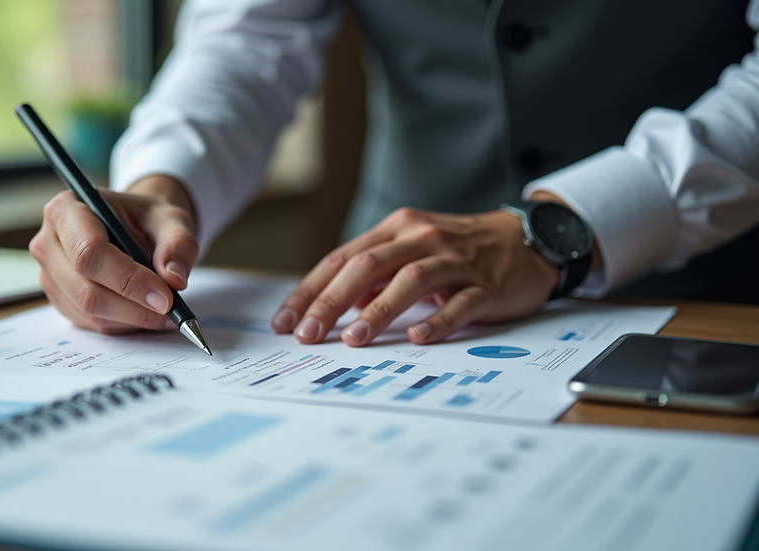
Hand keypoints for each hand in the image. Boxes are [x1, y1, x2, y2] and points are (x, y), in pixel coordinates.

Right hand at [29, 175, 199, 333]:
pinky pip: (91, 323)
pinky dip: (124, 324)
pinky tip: (145, 312)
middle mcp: (49, 243)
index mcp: (67, 209)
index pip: (90, 252)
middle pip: (85, 289)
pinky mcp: (60, 299)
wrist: (134, 227)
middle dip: (133, 307)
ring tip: (165, 312)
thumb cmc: (146, 219)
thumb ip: (178, 244)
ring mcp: (50, 275)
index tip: (165, 297)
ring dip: (132, 319)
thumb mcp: (171, 220)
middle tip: (170, 311)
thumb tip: (174, 278)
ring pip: (89, 312)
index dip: (128, 279)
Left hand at [270, 207, 561, 345]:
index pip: (343, 258)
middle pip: (367, 266)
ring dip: (378, 311)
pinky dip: (437, 321)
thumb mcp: (412, 253)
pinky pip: (460, 303)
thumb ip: (376, 275)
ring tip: (355, 339)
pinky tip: (418, 337)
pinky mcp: (487, 285)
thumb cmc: (460, 250)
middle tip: (309, 334)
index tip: (286, 320)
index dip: (311, 290)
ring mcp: (456, 261)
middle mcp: (422, 239)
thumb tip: (339, 305)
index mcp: (397, 230)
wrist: (528, 240)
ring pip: (410, 280)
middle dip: (332, 301)